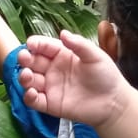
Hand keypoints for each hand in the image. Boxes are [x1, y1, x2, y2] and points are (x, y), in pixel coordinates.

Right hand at [17, 32, 132, 127]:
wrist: (114, 103)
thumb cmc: (106, 76)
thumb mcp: (95, 56)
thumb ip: (79, 44)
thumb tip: (63, 33)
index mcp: (62, 54)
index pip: (43, 46)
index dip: (36, 44)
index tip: (31, 44)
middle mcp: (53, 69)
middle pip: (32, 62)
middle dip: (25, 59)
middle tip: (24, 58)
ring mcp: (50, 87)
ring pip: (29, 81)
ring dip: (24, 77)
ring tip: (27, 76)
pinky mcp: (50, 104)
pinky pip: (34, 101)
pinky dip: (28, 97)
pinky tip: (32, 93)